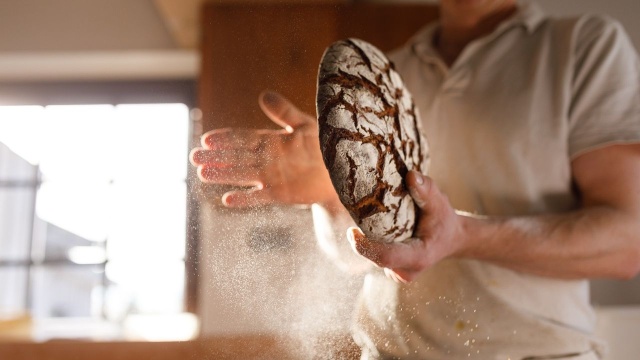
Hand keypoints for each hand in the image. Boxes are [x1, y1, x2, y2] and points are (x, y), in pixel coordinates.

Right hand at [190, 90, 338, 207]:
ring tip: (202, 173)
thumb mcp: (305, 124)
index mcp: (271, 141)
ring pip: (242, 175)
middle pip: (236, 157)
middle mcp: (267, 159)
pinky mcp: (280, 194)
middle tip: (194, 157)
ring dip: (223, 175)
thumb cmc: (325, 145)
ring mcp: (271, 177)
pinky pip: (259, 196)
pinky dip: (244, 199)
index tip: (207, 138)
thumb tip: (263, 95)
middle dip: (216, 157)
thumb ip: (284, 112)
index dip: (225, 138)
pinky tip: (227, 200)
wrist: (341, 171)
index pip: (243, 138)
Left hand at [347, 170, 466, 282]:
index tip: (351, 232)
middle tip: (356, 213)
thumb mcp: (440, 203)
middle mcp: (406, 271)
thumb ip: (426, 190)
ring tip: (366, 218)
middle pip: (375, 256)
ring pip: (373, 257)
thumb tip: (411, 175)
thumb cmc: (444, 220)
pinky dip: (371, 242)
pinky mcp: (392, 270)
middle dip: (362, 239)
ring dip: (366, 239)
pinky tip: (374, 228)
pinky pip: (375, 257)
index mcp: (419, 257)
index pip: (386, 257)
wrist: (451, 238)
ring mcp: (398, 273)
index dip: (366, 247)